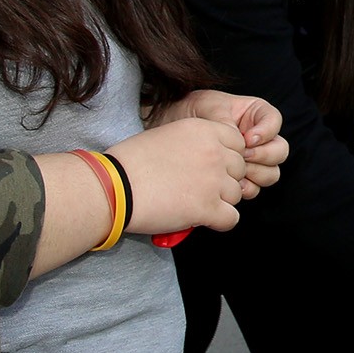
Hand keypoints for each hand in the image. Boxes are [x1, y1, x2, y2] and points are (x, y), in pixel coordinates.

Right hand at [108, 115, 257, 234]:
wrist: (113, 187)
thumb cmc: (129, 163)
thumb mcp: (166, 136)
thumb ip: (193, 143)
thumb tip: (206, 157)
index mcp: (203, 130)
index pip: (238, 143)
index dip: (226, 157)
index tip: (209, 166)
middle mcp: (214, 152)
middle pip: (240, 169)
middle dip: (224, 180)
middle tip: (199, 188)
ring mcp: (213, 180)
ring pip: (237, 194)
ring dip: (220, 202)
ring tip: (193, 203)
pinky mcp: (208, 208)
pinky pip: (232, 219)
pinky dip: (219, 222)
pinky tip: (200, 219)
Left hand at [151, 90, 289, 187]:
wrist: (166, 133)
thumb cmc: (187, 112)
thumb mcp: (206, 106)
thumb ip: (225, 120)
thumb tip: (240, 140)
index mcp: (253, 115)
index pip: (274, 121)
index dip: (266, 131)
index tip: (247, 139)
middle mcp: (257, 139)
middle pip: (279, 150)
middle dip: (264, 156)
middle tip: (242, 157)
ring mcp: (250, 161)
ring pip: (271, 173)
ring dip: (257, 174)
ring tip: (235, 172)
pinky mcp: (238, 179)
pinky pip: (254, 188)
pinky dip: (246, 189)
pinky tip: (229, 185)